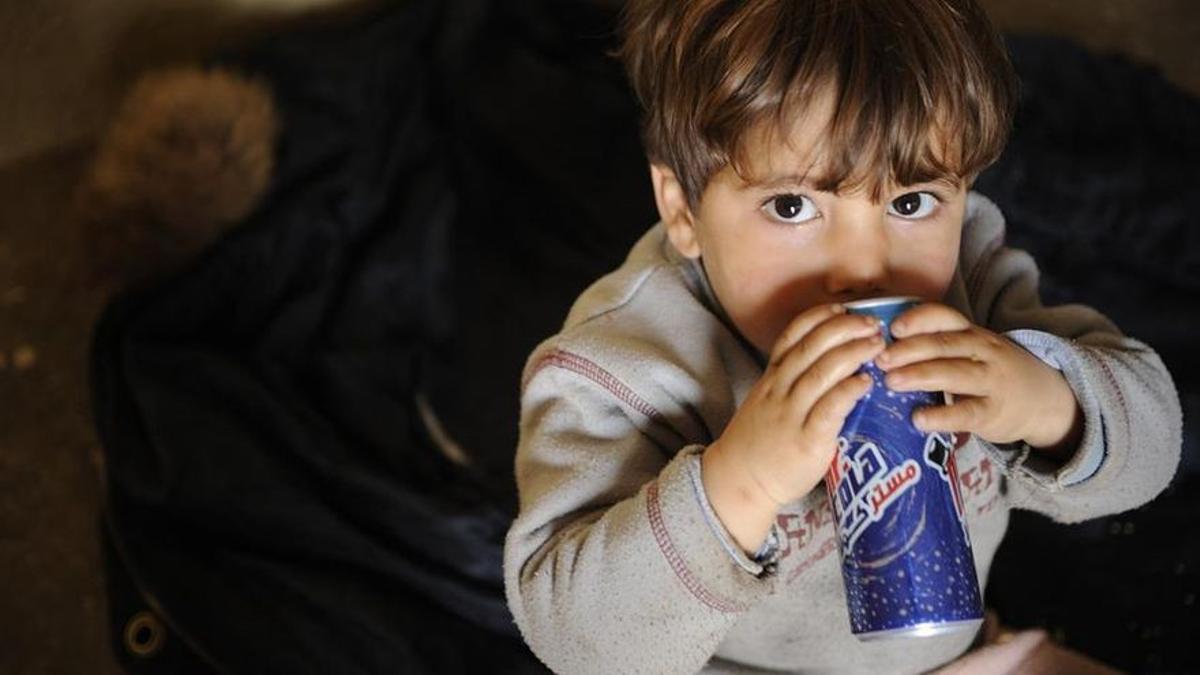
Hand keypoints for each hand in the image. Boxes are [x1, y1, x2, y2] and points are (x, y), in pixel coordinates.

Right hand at [703, 303, 883, 533]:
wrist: (740, 481)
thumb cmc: (761, 443)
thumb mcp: (767, 402)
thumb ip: (792, 383)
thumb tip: (831, 363)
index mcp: (771, 378)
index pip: (791, 336)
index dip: (817, 317)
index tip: (841, 308)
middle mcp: (779, 390)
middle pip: (811, 347)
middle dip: (843, 328)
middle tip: (871, 323)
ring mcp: (791, 414)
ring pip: (822, 372)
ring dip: (852, 353)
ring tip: (877, 345)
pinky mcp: (806, 440)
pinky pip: (829, 409)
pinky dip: (849, 391)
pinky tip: (867, 382)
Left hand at [875, 303, 1081, 453]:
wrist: (1045, 400)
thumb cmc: (991, 372)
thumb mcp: (971, 350)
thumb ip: (935, 346)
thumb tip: (878, 347)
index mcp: (971, 332)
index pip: (945, 317)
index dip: (918, 320)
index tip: (892, 327)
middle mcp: (983, 351)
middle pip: (944, 344)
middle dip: (909, 349)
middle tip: (879, 358)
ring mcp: (991, 381)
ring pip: (955, 373)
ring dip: (920, 376)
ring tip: (890, 382)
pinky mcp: (994, 413)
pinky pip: (966, 412)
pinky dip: (941, 416)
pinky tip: (918, 419)